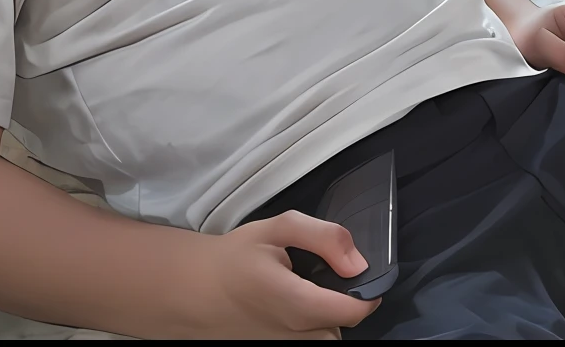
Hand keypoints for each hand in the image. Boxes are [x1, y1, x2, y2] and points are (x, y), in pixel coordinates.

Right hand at [194, 211, 381, 338]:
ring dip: (326, 315)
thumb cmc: (237, 257)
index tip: (357, 272)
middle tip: (326, 277)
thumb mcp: (279, 228)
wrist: (195, 289)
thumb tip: (357, 263)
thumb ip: (325, 238)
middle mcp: (293, 335)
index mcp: (297, 303)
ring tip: (307, 290)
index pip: (356, 312)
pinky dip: (310, 324)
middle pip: (343, 326)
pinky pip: (308, 340)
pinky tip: (296, 305)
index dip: (368, 291)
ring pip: (326, 337)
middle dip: (344, 303)